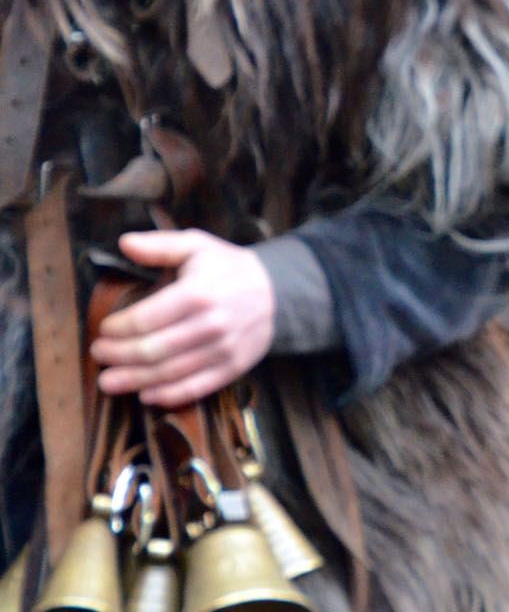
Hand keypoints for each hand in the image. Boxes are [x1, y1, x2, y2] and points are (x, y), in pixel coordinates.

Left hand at [91, 230, 273, 407]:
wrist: (278, 292)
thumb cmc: (229, 268)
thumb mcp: (197, 246)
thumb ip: (160, 245)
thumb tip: (124, 243)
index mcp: (199, 293)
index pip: (146, 319)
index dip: (118, 328)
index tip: (104, 328)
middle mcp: (212, 324)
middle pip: (153, 350)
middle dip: (118, 355)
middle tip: (99, 354)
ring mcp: (224, 349)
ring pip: (169, 373)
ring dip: (134, 380)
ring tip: (108, 382)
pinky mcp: (233, 368)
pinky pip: (195, 388)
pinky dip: (167, 395)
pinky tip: (146, 394)